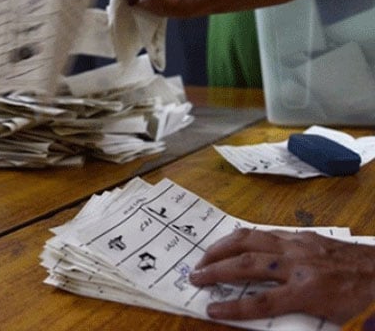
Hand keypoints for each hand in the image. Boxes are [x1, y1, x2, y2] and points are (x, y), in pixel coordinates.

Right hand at [189, 228, 374, 324]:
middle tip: (194, 275)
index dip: (232, 308)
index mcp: (309, 290)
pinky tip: (235, 244)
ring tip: (205, 256)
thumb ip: (299, 319)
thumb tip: (266, 316)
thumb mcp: (333, 320)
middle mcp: (299, 264)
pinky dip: (245, 238)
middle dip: (216, 270)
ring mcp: (300, 245)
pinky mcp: (305, 235)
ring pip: (251, 238)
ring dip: (223, 247)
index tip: (209, 310)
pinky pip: (267, 232)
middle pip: (247, 263)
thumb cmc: (365, 301)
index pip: (260, 301)